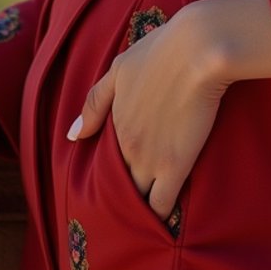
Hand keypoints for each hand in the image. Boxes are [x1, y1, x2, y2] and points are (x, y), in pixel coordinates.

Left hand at [67, 3, 227, 222]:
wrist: (197, 49)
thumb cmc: (161, 51)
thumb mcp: (119, 69)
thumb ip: (95, 103)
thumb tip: (72, 135)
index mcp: (113, 125)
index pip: (107, 164)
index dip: (116, 172)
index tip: (125, 178)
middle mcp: (126, 147)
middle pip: (120, 185)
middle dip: (127, 194)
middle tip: (137, 201)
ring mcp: (149, 160)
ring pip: (138, 200)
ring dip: (142, 207)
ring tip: (150, 214)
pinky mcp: (175, 166)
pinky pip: (161, 206)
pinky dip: (163, 215)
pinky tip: (168, 220)